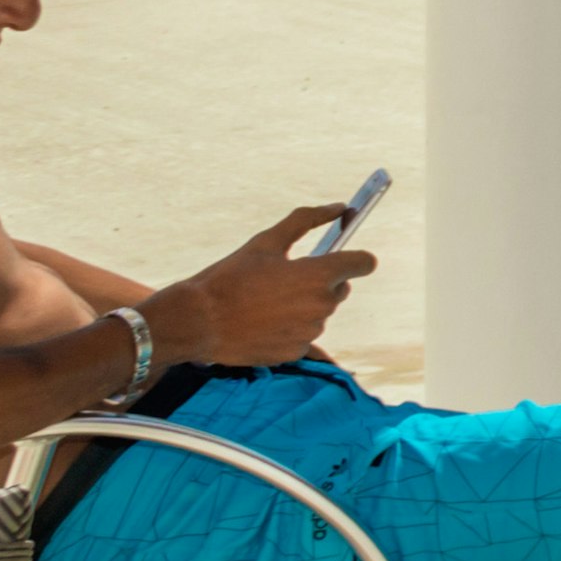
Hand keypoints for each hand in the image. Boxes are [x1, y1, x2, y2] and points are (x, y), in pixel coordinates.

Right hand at [151, 207, 371, 375]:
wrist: (196, 322)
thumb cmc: (230, 278)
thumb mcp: (266, 242)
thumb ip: (306, 220)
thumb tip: (339, 207)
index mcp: (319, 275)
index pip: (364, 263)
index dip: (355, 257)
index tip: (343, 256)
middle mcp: (322, 306)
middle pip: (340, 288)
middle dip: (321, 282)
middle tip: (285, 279)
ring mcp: (310, 332)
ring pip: (320, 313)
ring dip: (303, 306)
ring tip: (266, 302)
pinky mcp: (296, 352)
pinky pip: (304, 335)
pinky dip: (289, 328)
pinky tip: (262, 323)